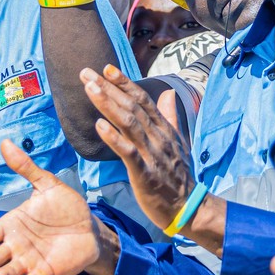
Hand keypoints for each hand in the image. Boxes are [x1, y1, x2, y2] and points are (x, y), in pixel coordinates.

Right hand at [0, 143, 108, 274]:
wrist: (90, 227)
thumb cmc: (65, 207)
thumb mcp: (46, 184)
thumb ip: (26, 168)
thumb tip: (5, 143)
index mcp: (12, 225)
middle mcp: (17, 245)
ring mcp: (31, 260)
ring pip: (12, 270)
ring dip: (5, 274)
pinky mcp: (47, 271)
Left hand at [82, 66, 190, 227]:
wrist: (188, 207)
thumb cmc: (178, 176)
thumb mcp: (177, 142)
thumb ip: (170, 116)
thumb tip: (168, 93)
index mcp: (163, 129)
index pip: (143, 100)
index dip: (124, 83)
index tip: (107, 68)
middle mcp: (158, 137)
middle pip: (131, 106)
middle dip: (108, 88)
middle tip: (86, 72)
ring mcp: (152, 154)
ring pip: (129, 123)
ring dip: (108, 104)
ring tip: (89, 89)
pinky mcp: (145, 173)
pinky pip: (128, 152)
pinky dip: (114, 138)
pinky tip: (99, 126)